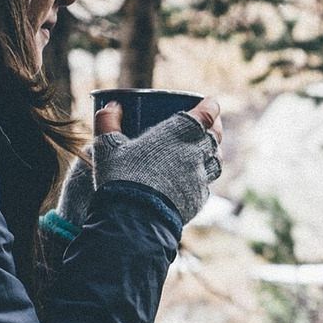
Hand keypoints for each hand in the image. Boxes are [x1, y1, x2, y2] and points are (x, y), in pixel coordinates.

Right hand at [91, 99, 223, 221]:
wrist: (135, 219)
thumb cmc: (121, 177)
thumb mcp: (107, 146)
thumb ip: (107, 122)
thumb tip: (111, 106)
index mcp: (180, 133)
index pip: (208, 113)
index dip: (211, 106)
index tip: (209, 103)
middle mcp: (196, 153)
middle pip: (215, 137)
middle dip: (214, 128)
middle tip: (207, 125)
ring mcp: (200, 178)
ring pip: (215, 161)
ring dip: (211, 153)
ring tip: (202, 151)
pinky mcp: (198, 199)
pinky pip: (205, 185)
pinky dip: (201, 178)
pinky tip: (191, 179)